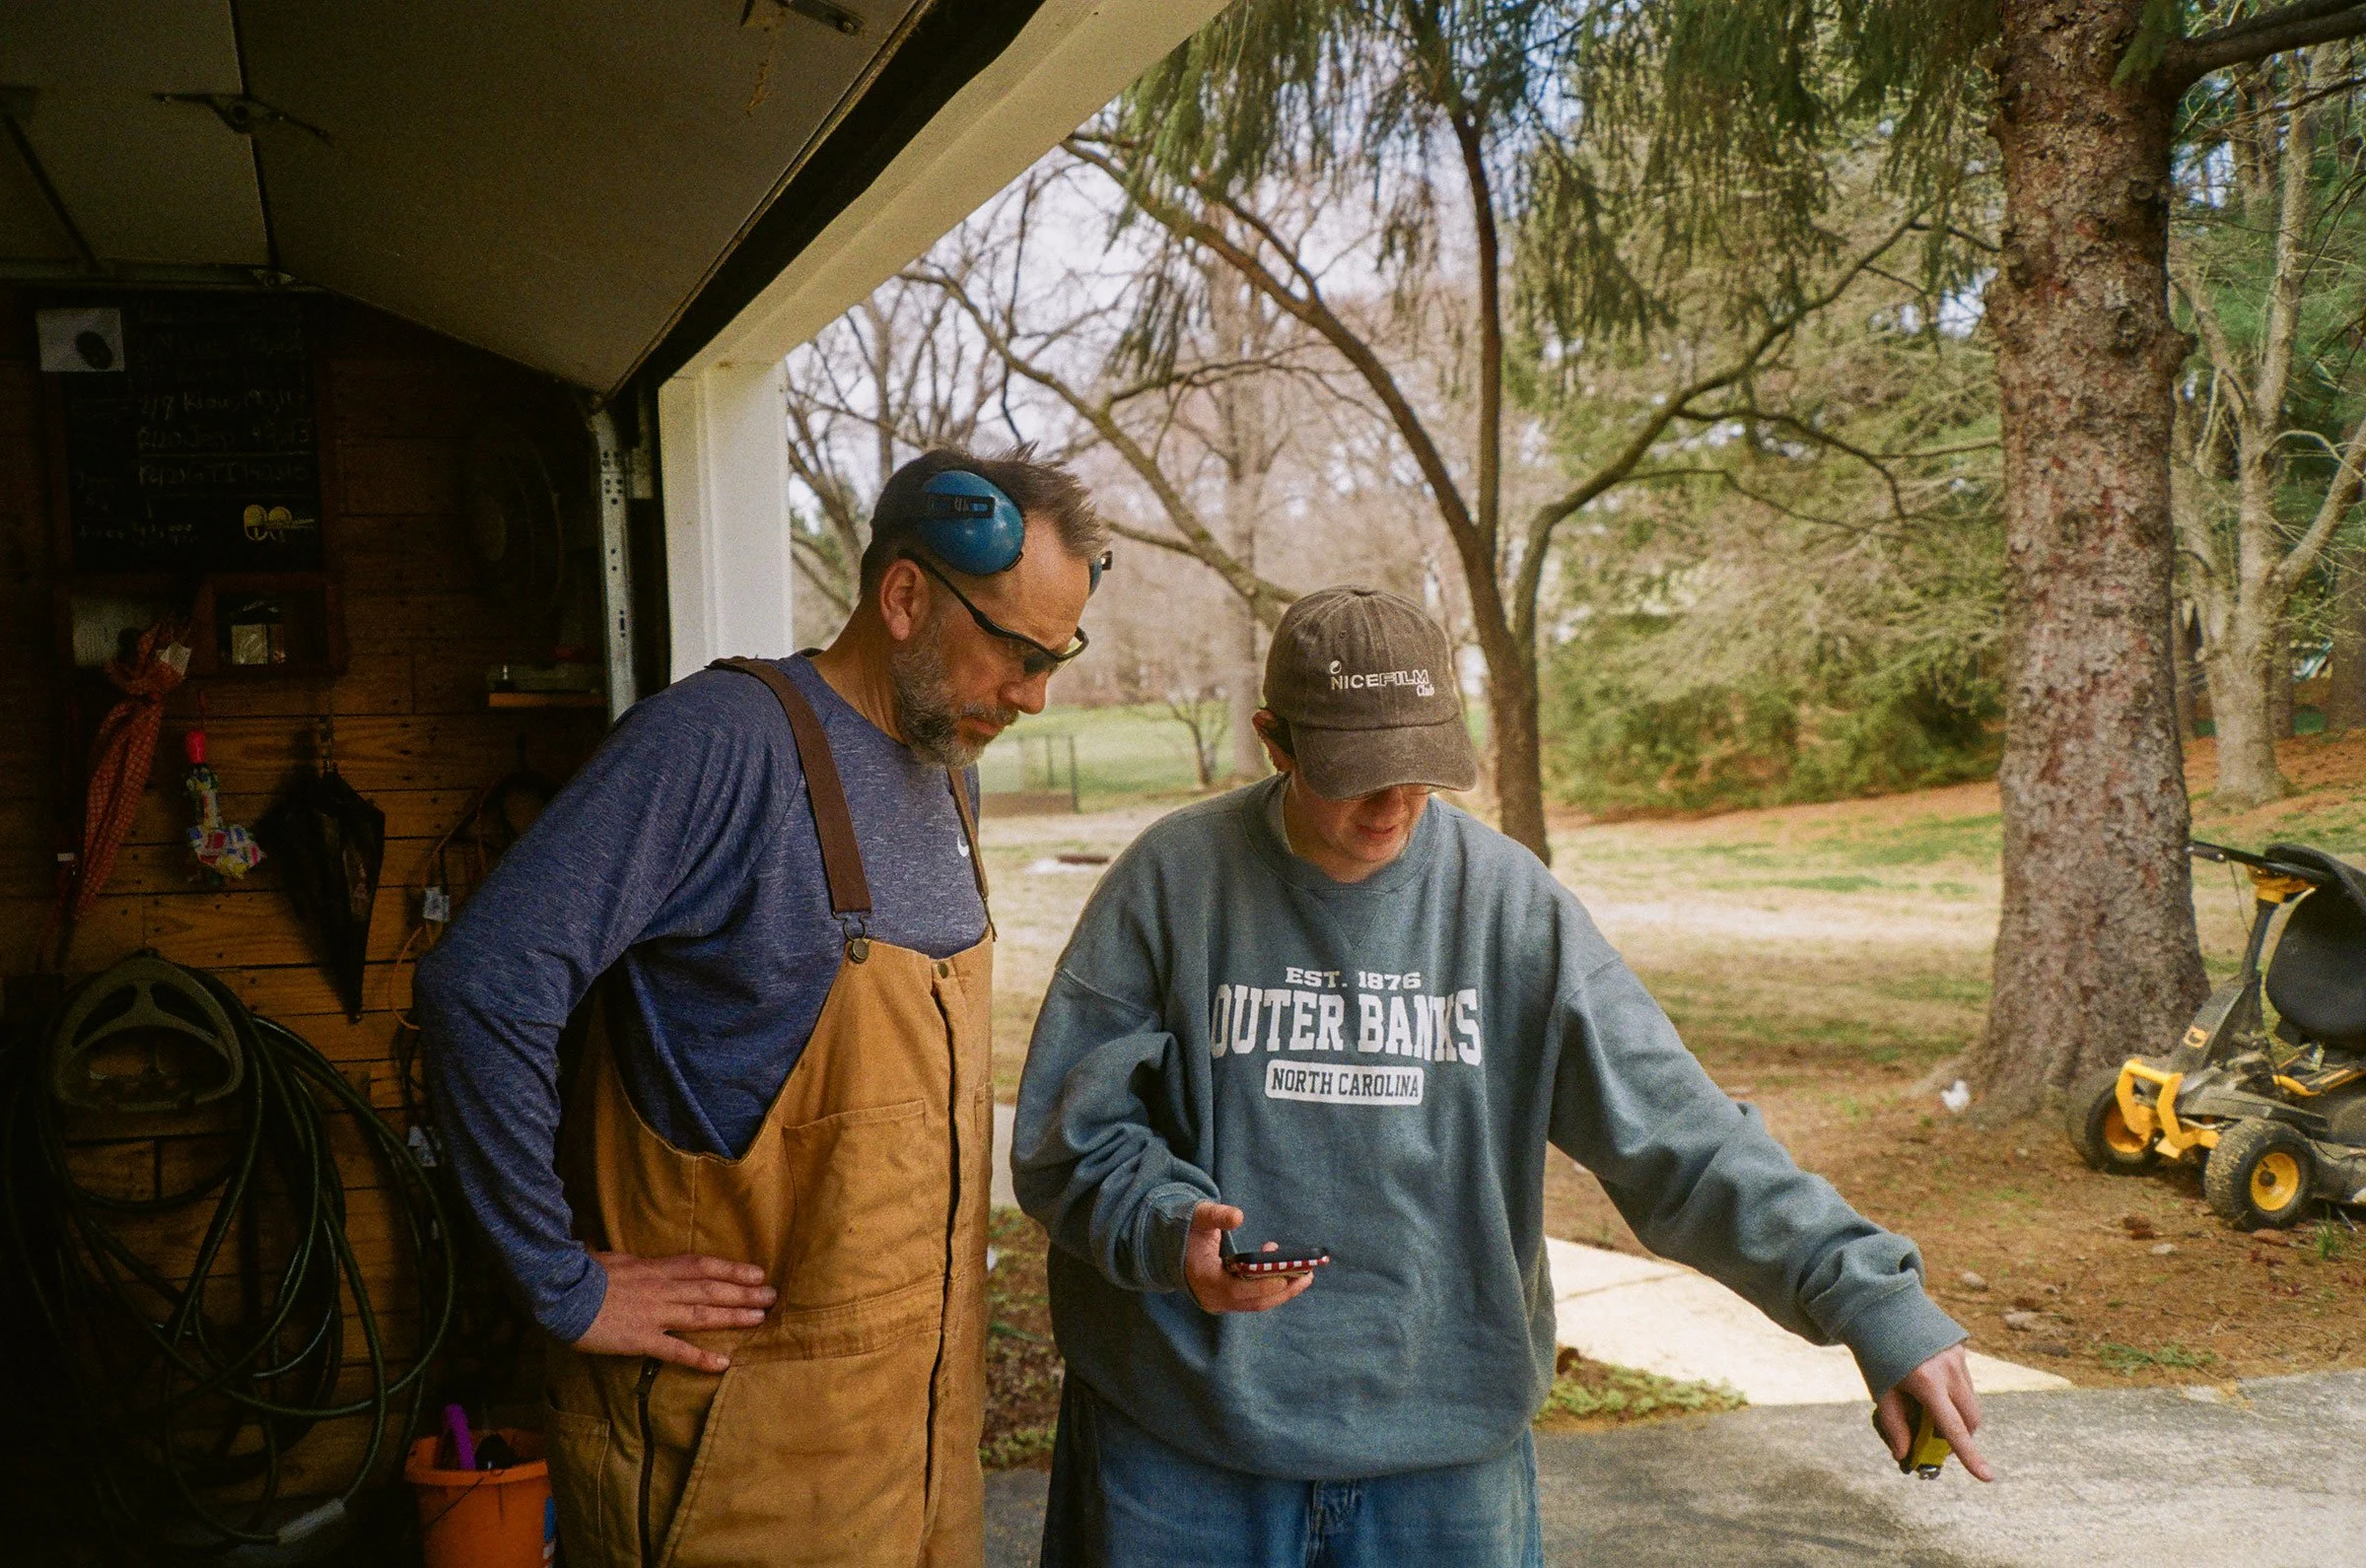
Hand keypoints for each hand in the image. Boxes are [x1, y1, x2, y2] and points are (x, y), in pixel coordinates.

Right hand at [572, 1251, 776, 1372]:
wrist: (561, 1293)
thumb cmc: (584, 1274)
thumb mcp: (614, 1260)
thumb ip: (634, 1264)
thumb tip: (638, 1262)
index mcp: (656, 1269)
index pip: (703, 1266)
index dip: (732, 1269)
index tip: (757, 1273)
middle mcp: (662, 1289)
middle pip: (710, 1289)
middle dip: (743, 1293)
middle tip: (772, 1296)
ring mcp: (654, 1314)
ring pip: (701, 1315)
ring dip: (732, 1317)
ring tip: (759, 1319)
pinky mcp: (641, 1339)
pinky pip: (675, 1351)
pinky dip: (699, 1358)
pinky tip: (722, 1365)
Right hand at [1182, 1203, 1317, 1314]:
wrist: (1169, 1248)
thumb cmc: (1187, 1230)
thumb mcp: (1199, 1217)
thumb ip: (1217, 1216)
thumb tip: (1238, 1216)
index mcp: (1204, 1279)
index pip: (1237, 1289)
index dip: (1263, 1285)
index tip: (1286, 1276)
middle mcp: (1213, 1298)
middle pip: (1254, 1301)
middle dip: (1283, 1290)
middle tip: (1308, 1274)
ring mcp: (1220, 1303)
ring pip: (1257, 1303)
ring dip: (1282, 1291)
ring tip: (1306, 1275)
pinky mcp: (1227, 1301)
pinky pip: (1253, 1299)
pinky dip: (1271, 1289)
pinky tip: (1285, 1272)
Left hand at [1876, 1344, 1992, 1480]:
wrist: (1881, 1307)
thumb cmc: (1876, 1353)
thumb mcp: (1881, 1390)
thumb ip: (1894, 1425)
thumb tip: (1904, 1455)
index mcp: (1926, 1382)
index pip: (1953, 1429)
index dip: (1969, 1456)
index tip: (1987, 1477)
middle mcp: (1949, 1370)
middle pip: (1970, 1420)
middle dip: (1960, 1436)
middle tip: (1935, 1439)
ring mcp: (1959, 1358)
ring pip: (1971, 1402)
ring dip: (1958, 1415)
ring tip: (1927, 1406)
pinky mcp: (1961, 1349)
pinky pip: (1965, 1383)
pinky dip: (1955, 1394)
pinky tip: (1930, 1382)